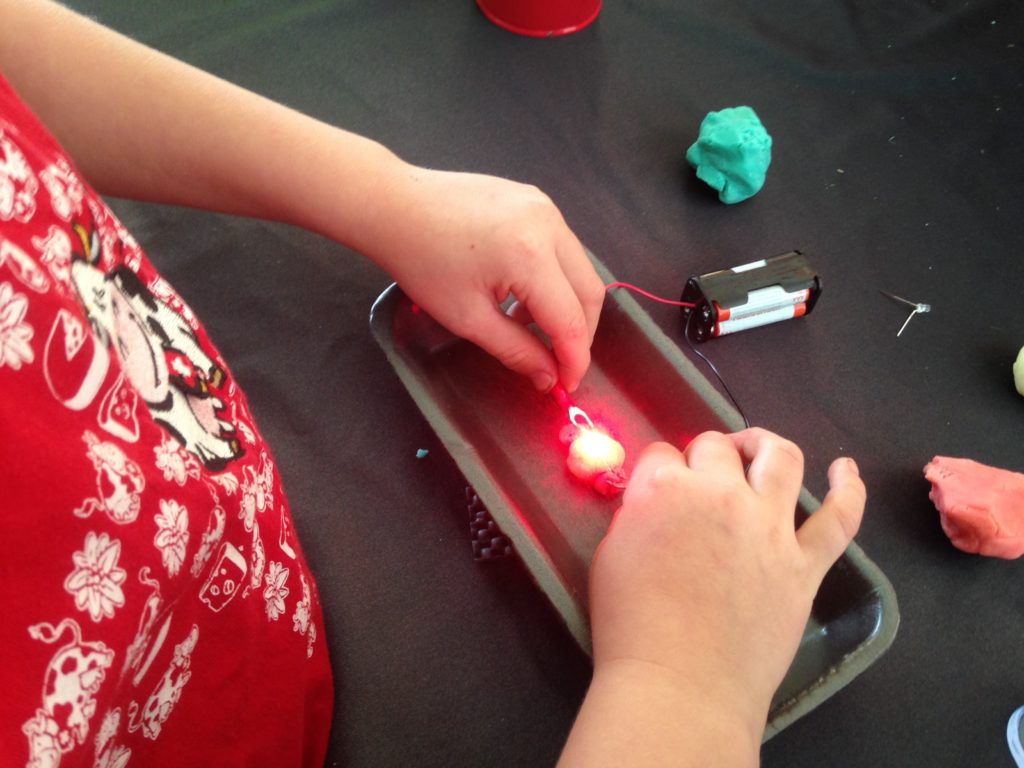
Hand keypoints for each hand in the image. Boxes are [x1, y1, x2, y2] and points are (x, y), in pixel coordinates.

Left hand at [364, 165, 604, 391]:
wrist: (395, 206)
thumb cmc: (422, 261)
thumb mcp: (467, 318)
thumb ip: (516, 351)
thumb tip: (548, 378)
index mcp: (530, 255)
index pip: (571, 320)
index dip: (574, 359)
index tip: (566, 386)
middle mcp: (548, 224)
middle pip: (590, 292)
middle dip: (578, 334)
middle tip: (557, 363)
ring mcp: (545, 207)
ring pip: (580, 269)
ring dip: (566, 306)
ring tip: (527, 326)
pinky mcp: (537, 200)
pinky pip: (562, 248)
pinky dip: (554, 279)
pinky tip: (521, 295)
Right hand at [588, 429, 864, 741]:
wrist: (680, 685)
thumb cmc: (631, 627)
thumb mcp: (612, 556)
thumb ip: (637, 517)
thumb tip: (655, 506)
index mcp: (663, 489)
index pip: (662, 453)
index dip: (660, 469)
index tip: (658, 488)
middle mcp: (720, 493)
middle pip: (716, 448)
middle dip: (703, 457)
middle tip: (698, 481)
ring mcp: (769, 526)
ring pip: (780, 458)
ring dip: (764, 446)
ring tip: (756, 450)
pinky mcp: (805, 563)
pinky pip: (839, 518)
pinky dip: (849, 489)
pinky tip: (845, 471)